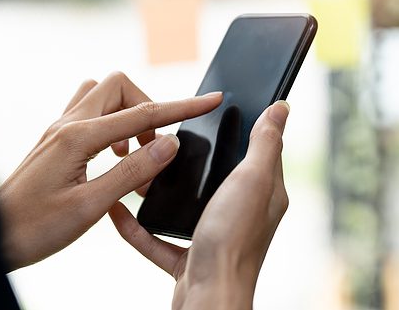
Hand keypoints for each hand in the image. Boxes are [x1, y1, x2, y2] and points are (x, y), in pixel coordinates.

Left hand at [0, 72, 222, 270]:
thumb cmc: (33, 228)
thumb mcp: (90, 206)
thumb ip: (132, 172)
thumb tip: (169, 144)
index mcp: (77, 138)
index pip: (143, 113)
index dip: (183, 107)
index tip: (212, 101)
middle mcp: (66, 125)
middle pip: (119, 87)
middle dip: (148, 108)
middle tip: (155, 148)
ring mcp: (57, 131)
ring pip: (102, 97)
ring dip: (127, 116)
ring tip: (133, 156)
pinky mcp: (54, 142)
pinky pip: (89, 115)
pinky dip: (111, 128)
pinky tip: (112, 160)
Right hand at [108, 101, 290, 309]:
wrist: (209, 298)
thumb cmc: (233, 241)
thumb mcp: (251, 180)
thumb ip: (264, 144)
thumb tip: (281, 108)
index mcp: (262, 194)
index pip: (257, 151)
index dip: (243, 127)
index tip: (217, 107)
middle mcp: (240, 214)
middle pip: (215, 176)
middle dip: (190, 158)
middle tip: (163, 136)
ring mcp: (212, 237)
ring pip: (183, 206)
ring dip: (160, 190)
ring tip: (137, 167)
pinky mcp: (187, 260)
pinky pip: (156, 239)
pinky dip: (136, 227)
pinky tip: (117, 211)